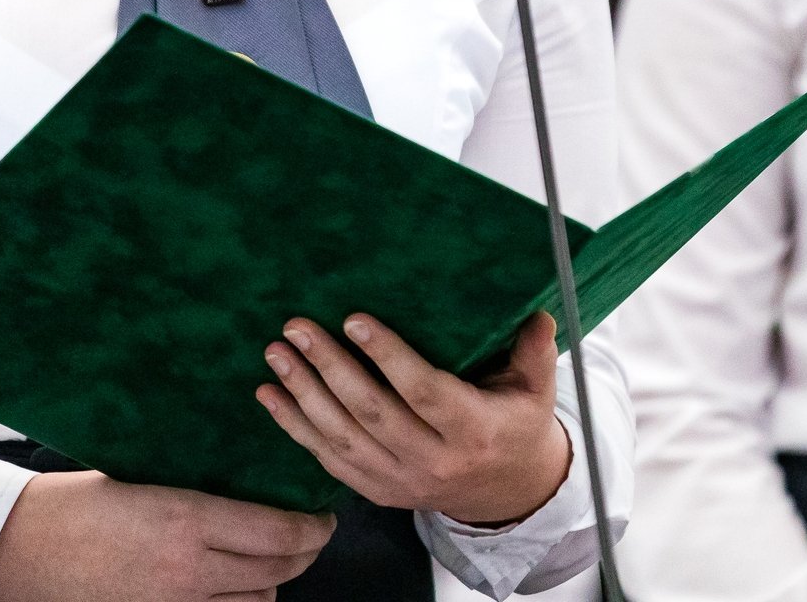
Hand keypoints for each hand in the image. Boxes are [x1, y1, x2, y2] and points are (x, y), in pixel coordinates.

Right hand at [0, 470, 330, 601]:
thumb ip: (198, 489)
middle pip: (278, 571)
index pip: (279, 534)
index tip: (323, 516)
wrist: (16, 550)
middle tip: (312, 534)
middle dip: (305, 553)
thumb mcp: (142, 477)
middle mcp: (187, 571)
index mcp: (185, 519)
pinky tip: (235, 587)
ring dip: (272, 582)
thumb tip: (249, 480)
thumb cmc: (73, 503)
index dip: (314, 528)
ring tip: (272, 558)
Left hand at [256, 310, 572, 527]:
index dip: (388, 356)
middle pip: (372, 412)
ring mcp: (400, 480)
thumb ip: (535, 352)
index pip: (424, 392)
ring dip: (303, 393)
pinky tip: (269, 395)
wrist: (506, 492)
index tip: (355, 320)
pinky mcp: (377, 490)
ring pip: (343, 437)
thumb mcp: (536, 390)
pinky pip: (328, 459)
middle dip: (329, 367)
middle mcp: (433, 461)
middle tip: (298, 327)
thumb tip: (535, 314)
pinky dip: (294, 427)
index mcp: (473, 431)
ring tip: (276, 353)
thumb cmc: (516, 425)